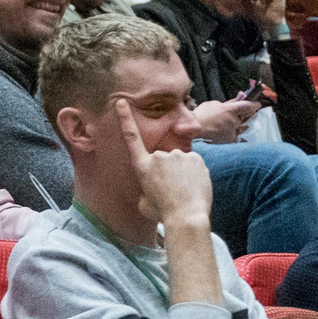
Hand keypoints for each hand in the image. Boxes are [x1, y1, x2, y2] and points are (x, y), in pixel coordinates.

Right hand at [119, 95, 213, 226]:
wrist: (187, 217)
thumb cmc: (163, 214)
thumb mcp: (144, 202)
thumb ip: (145, 189)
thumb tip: (151, 188)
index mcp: (142, 166)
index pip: (131, 137)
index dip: (125, 118)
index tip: (122, 101)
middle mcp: (159, 156)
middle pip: (163, 158)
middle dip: (168, 170)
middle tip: (173, 190)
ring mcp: (178, 155)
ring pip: (179, 161)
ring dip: (182, 172)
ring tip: (185, 191)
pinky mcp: (195, 158)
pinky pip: (193, 163)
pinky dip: (195, 173)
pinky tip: (195, 186)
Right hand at [188, 97, 258, 144]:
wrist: (193, 131)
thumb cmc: (200, 115)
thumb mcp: (212, 104)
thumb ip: (225, 104)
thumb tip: (234, 102)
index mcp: (229, 110)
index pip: (247, 106)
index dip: (254, 104)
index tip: (258, 104)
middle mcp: (233, 121)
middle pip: (245, 116)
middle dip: (247, 114)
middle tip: (247, 112)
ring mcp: (232, 131)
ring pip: (242, 126)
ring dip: (241, 124)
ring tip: (235, 123)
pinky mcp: (230, 140)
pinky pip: (237, 136)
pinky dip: (235, 133)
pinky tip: (231, 132)